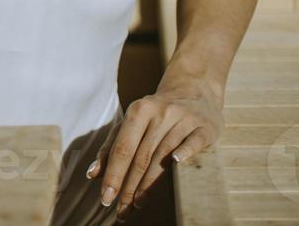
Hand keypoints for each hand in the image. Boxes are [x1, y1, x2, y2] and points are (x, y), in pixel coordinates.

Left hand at [86, 87, 222, 219]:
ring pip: (163, 156)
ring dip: (150, 183)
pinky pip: (193, 142)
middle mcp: (160, 114)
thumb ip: (112, 145)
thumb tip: (93, 174)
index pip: (122, 148)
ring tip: (137, 203)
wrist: (194, 89)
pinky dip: (184, 152)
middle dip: (128, 186)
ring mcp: (183, 119)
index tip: (106, 197)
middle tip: (121, 210)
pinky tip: (175, 164)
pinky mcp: (205, 126)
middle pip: (141, 156)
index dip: (113, 174)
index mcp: (138, 111)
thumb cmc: (157, 112)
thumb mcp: (133, 121)